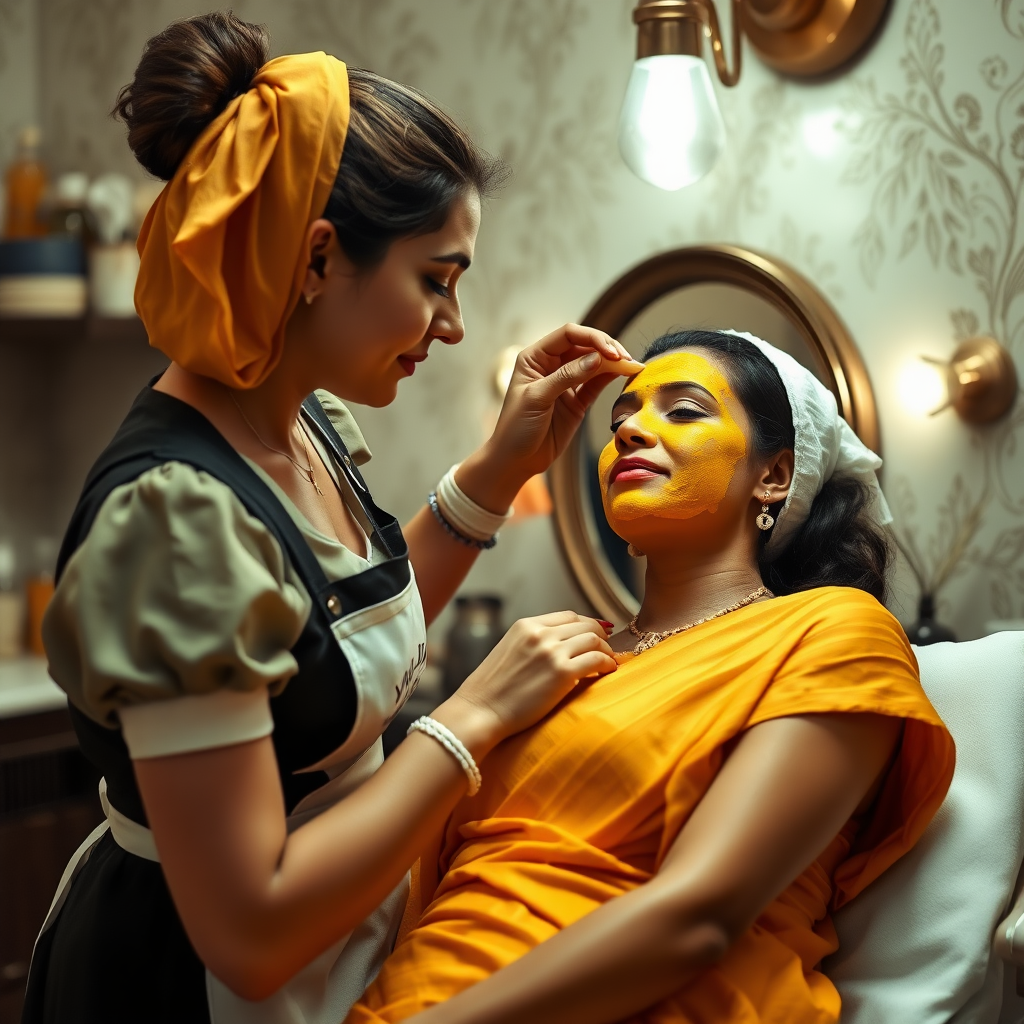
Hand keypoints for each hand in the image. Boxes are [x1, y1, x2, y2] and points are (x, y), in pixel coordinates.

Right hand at [432, 611, 616, 754]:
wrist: (479, 712)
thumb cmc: (491, 690)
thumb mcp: (509, 651)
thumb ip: (533, 643)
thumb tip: (561, 646)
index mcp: (526, 625)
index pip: (568, 616)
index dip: (587, 624)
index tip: (596, 634)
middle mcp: (540, 633)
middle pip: (585, 625)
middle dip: (600, 636)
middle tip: (607, 649)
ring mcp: (551, 652)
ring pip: (594, 640)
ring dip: (606, 651)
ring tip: (608, 662)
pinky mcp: (562, 673)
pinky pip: (597, 660)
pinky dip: (607, 664)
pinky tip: (608, 671)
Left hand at [458, 325, 642, 511]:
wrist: (516, 461)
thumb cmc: (516, 427)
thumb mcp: (537, 398)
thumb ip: (566, 377)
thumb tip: (597, 358)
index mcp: (535, 358)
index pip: (568, 335)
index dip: (592, 338)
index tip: (610, 352)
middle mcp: (551, 365)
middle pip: (584, 346)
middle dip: (606, 349)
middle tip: (626, 359)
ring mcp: (565, 383)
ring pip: (593, 363)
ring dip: (613, 363)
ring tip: (632, 366)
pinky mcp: (577, 400)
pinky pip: (596, 383)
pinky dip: (610, 378)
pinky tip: (623, 373)